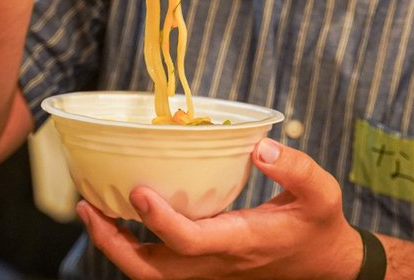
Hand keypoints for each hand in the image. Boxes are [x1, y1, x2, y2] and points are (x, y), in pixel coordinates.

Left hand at [79, 138, 362, 279]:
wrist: (326, 267)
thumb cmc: (319, 225)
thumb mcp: (321, 192)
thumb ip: (295, 168)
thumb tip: (260, 146)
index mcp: (242, 242)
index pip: (190, 241)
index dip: (160, 219)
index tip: (138, 190)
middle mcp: (217, 263)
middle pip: (152, 271)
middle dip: (113, 244)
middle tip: (87, 207)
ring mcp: (208, 271)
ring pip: (149, 275)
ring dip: (115, 248)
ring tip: (91, 211)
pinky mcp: (204, 268)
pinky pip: (158, 267)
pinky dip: (132, 247)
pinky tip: (119, 217)